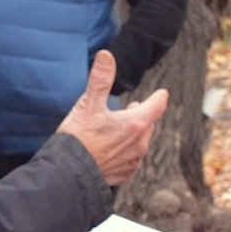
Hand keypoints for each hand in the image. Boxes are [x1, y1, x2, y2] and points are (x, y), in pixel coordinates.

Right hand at [56, 50, 168, 186]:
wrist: (69, 174)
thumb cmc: (79, 139)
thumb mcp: (88, 104)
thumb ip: (100, 80)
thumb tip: (107, 56)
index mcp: (135, 123)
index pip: (157, 105)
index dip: (159, 97)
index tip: (161, 94)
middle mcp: (139, 144)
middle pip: (148, 124)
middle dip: (141, 115)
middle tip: (130, 109)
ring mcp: (133, 161)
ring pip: (140, 143)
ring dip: (133, 134)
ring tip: (118, 130)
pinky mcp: (124, 175)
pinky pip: (131, 160)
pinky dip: (125, 153)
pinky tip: (111, 151)